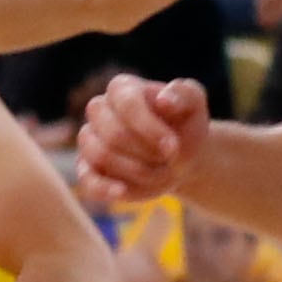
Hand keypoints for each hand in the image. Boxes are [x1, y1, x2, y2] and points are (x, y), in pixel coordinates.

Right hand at [77, 76, 210, 209]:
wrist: (179, 155)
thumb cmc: (184, 125)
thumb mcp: (195, 105)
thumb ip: (186, 94)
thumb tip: (163, 99)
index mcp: (122, 89)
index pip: (127, 103)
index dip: (149, 127)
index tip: (172, 146)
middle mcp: (99, 111)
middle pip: (112, 134)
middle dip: (146, 152)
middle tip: (170, 159)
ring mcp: (89, 140)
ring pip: (101, 156)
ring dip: (137, 170)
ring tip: (161, 173)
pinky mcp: (86, 168)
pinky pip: (86, 180)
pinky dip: (104, 188)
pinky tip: (122, 192)